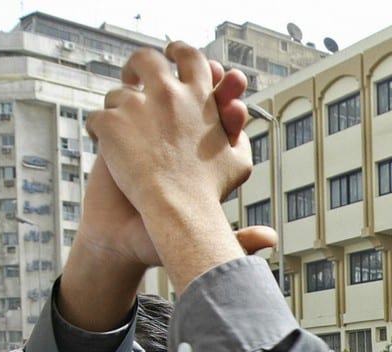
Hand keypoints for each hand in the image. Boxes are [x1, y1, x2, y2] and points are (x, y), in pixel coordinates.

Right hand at [85, 42, 248, 284]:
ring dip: (184, 81)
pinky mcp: (121, 132)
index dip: (233, 116)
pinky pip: (132, 101)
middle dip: (222, 89)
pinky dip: (137, 91)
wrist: (120, 237)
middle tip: (229, 79)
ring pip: (173, 95)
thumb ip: (239, 239)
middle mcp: (184, 141)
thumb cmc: (161, 239)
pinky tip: (137, 84)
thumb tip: (271, 239)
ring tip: (197, 71)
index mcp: (208, 161)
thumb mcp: (201, 240)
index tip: (237, 110)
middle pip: (208, 104)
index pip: (227, 129)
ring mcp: (153, 132)